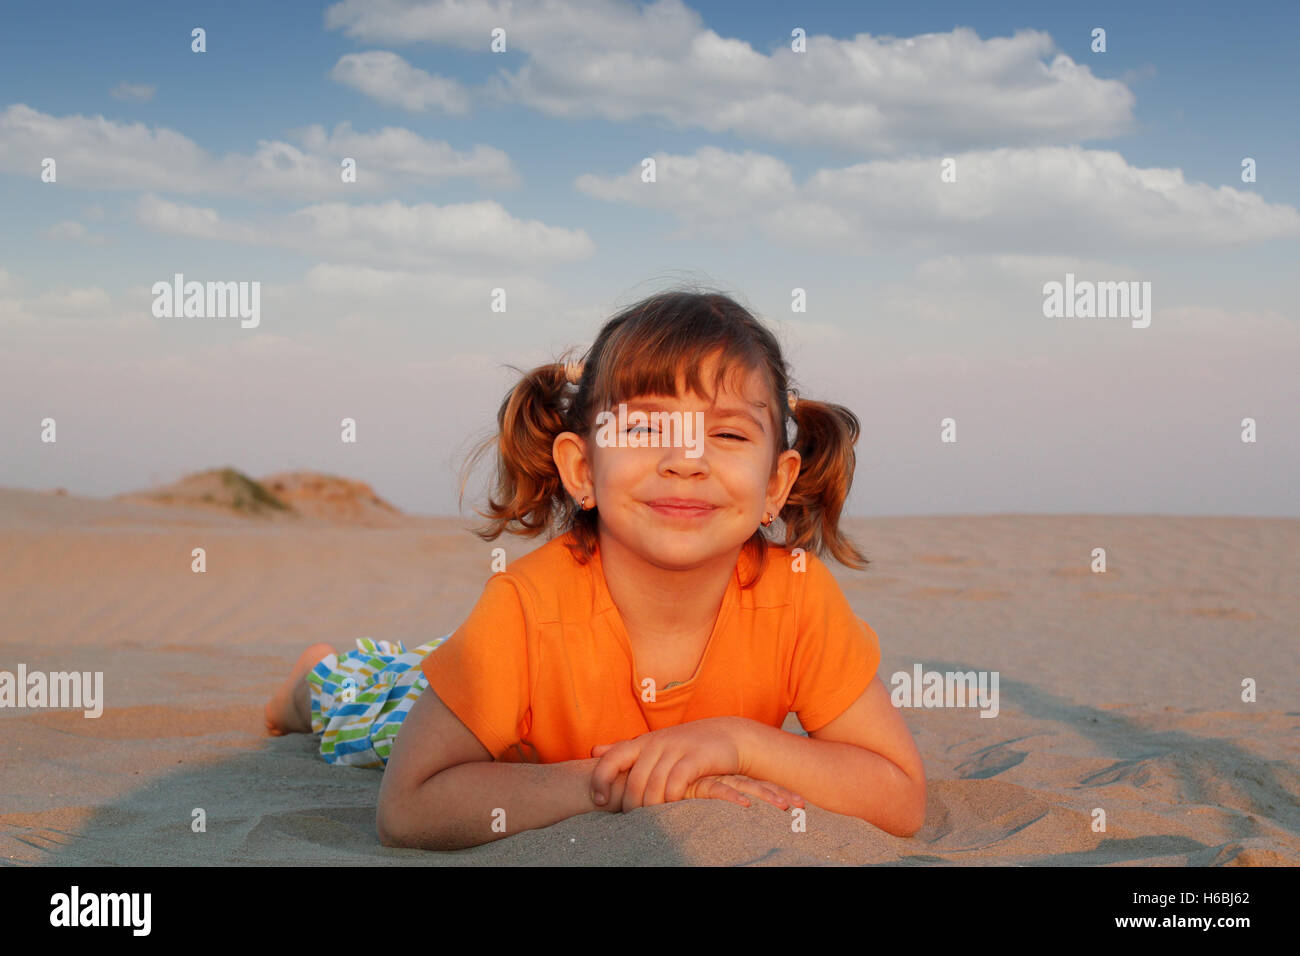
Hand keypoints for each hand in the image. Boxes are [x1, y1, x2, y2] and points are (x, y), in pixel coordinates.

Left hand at [589, 716, 746, 812]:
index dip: (600, 779)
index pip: (611, 759)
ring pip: (655, 784)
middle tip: (632, 820)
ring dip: (651, 806)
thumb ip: (624, 750)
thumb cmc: (684, 745)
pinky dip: (672, 797)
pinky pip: (677, 781)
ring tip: (651, 820)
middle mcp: (657, 743)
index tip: (599, 801)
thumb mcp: (653, 744)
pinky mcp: (697, 757)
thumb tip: (594, 751)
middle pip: (634, 780)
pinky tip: (673, 806)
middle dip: (631, 804)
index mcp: (642, 741)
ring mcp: (677, 748)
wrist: (726, 735)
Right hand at [687, 773, 805, 811]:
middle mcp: (726, 777)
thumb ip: (722, 800)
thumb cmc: (682, 788)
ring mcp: (714, 778)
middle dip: (782, 793)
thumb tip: (743, 816)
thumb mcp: (707, 794)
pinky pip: (717, 791)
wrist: (661, 775)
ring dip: (765, 795)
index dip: (780, 791)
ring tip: (784, 806)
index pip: (761, 784)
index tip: (801, 802)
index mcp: (732, 778)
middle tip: (802, 805)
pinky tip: (746, 804)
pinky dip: (732, 797)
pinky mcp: (698, 784)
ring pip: (745, 786)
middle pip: (760, 785)